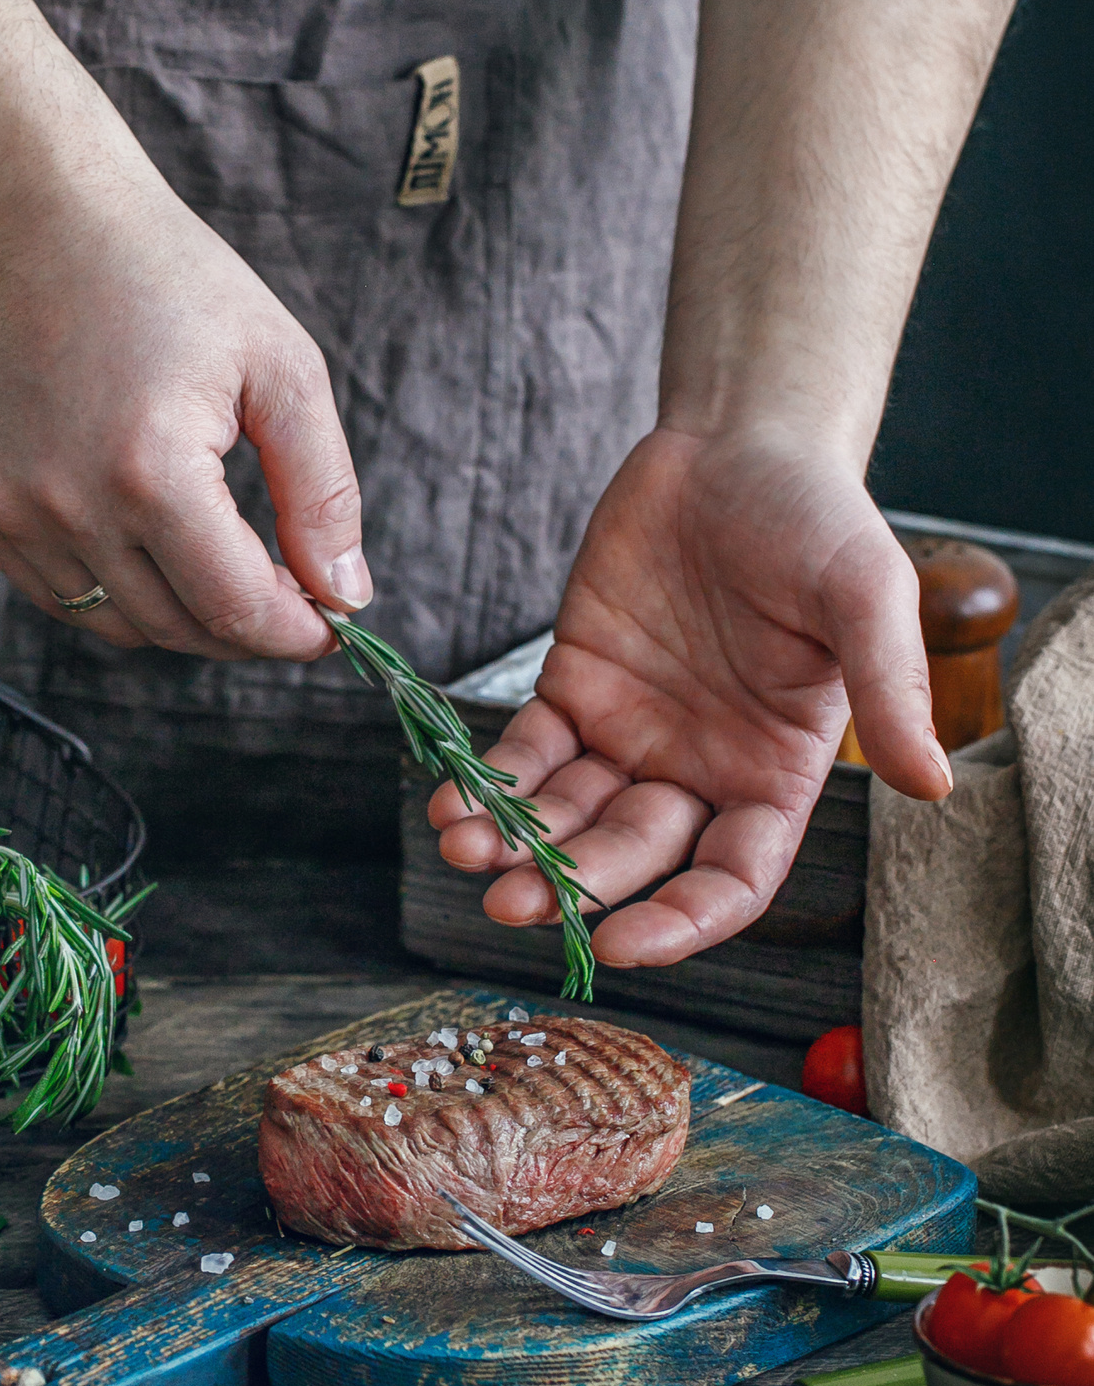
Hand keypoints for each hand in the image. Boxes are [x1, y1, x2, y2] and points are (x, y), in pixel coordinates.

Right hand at [0, 118, 369, 656]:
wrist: (41, 221)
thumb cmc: (171, 278)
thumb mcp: (281, 367)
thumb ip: (323, 491)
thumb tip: (346, 592)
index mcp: (151, 473)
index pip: (235, 611)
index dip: (295, 633)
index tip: (332, 625)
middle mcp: (71, 506)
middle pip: (180, 628)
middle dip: (250, 628)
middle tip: (293, 591)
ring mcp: (16, 511)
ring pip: (120, 624)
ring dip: (187, 617)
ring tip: (229, 568)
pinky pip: (61, 596)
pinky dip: (119, 596)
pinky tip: (159, 553)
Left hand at [427, 425, 951, 964]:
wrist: (735, 441)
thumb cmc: (816, 515)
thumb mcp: (866, 593)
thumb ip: (888, 688)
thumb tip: (934, 784)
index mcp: (776, 771)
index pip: (731, 878)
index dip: (682, 921)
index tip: (622, 944)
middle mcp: (701, 768)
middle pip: (635, 856)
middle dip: (575, 887)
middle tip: (514, 903)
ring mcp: (634, 731)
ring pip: (570, 817)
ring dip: (519, 849)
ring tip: (466, 856)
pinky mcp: (576, 685)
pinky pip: (525, 754)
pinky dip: (489, 786)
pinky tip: (452, 805)